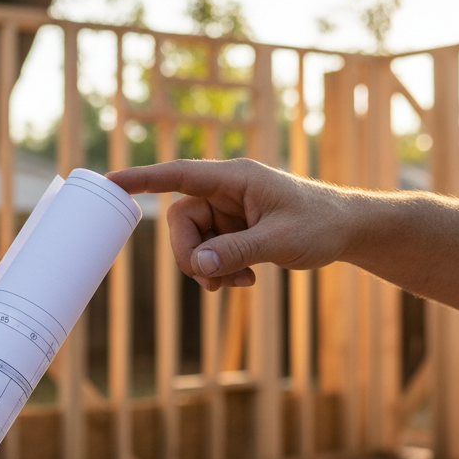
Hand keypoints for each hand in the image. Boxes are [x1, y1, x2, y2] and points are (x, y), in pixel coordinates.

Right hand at [107, 159, 350, 290]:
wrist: (347, 231)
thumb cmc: (321, 224)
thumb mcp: (281, 241)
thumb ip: (237, 251)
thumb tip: (200, 264)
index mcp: (234, 178)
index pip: (177, 175)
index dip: (142, 180)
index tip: (110, 182)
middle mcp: (225, 191)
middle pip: (180, 221)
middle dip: (190, 254)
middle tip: (212, 279)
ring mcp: (227, 211)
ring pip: (192, 241)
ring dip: (208, 267)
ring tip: (239, 283)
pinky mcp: (232, 230)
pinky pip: (208, 251)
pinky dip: (219, 270)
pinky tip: (244, 280)